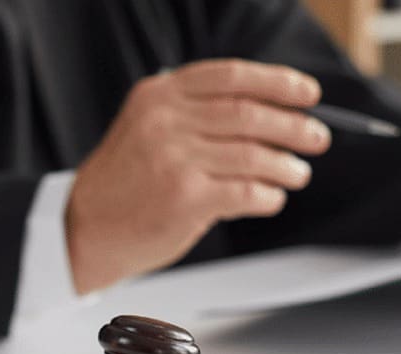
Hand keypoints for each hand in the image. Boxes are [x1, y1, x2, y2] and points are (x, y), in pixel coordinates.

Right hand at [66, 59, 331, 293]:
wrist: (85, 229)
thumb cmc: (123, 184)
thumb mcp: (146, 128)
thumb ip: (193, 114)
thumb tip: (266, 116)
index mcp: (158, 96)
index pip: (231, 76)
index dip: (277, 82)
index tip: (306, 93)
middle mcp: (166, 122)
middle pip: (249, 114)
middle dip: (293, 126)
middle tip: (315, 137)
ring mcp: (175, 159)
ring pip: (254, 155)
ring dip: (286, 165)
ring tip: (297, 172)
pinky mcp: (186, 198)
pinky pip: (247, 191)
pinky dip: (268, 196)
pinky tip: (271, 198)